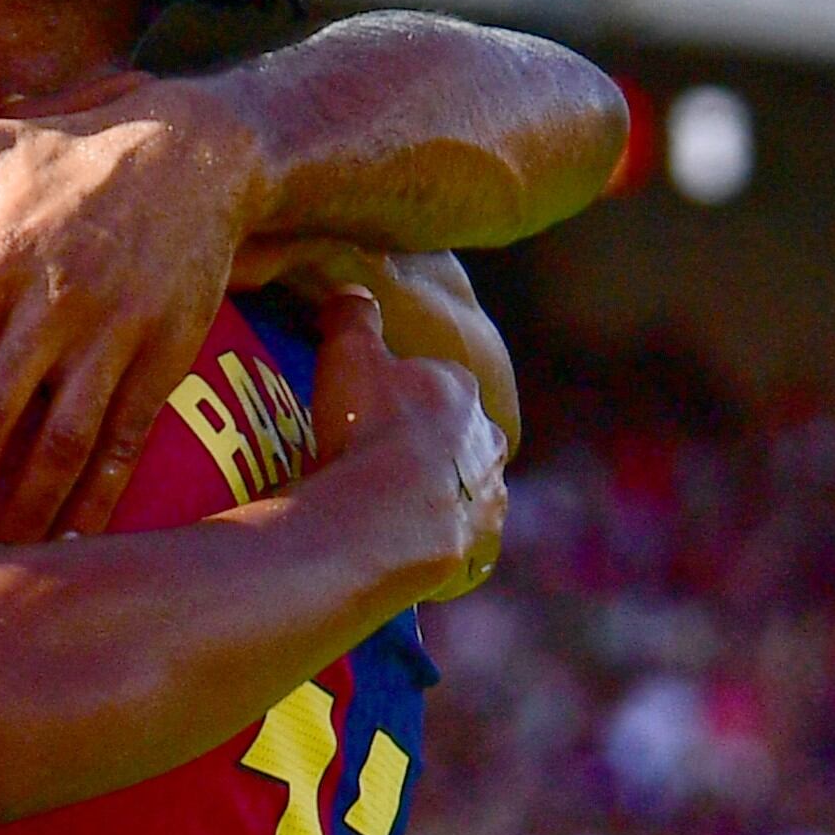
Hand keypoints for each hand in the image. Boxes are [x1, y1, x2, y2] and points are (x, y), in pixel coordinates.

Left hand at [0, 83, 265, 548]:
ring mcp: (115, 336)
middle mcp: (56, 302)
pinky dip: (99, 500)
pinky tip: (69, 543)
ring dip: (21, 509)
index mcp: (0, 256)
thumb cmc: (70, 151)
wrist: (198, 151)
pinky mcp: (164, 359)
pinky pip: (126, 443)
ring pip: (61, 442)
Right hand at [305, 287, 500, 605]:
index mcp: (459, 388)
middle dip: (435, 443)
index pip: (439, 382)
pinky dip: (441, 534)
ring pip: (468, 485)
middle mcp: (486, 439)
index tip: (377, 409)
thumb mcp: (347, 354)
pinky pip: (462, 535)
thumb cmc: (365, 427)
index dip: (407, 394)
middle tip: (387, 459)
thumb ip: (352, 317)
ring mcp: (487, 495)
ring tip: (397, 505)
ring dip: (443, 490)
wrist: (380, 518)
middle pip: (462, 434)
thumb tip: (353, 291)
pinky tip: (411, 541)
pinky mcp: (479, 544)